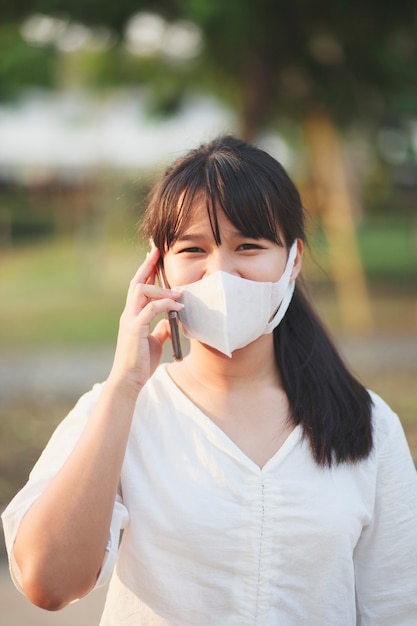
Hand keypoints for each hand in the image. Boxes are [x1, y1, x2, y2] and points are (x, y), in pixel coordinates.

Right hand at [108, 246, 182, 393]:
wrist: (128, 380)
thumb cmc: (140, 362)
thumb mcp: (155, 342)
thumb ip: (161, 328)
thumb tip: (172, 320)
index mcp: (132, 315)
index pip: (138, 287)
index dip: (146, 271)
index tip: (154, 256)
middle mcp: (129, 314)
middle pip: (137, 282)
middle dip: (148, 265)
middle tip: (157, 251)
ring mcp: (130, 320)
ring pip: (142, 291)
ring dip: (162, 289)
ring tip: (180, 293)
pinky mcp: (135, 329)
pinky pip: (151, 309)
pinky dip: (166, 305)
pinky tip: (179, 308)